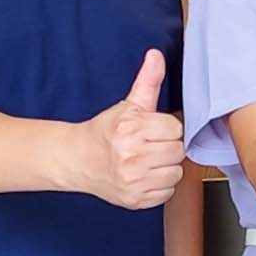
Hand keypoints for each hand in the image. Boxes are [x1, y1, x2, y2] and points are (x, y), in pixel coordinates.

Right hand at [77, 50, 183, 209]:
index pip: (176, 129)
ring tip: (148, 160)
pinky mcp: (135, 200)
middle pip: (178, 151)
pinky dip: (160, 185)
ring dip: (166, 167)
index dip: (166, 129)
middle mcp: (130, 157)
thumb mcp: (127, 105)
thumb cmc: (106, 132)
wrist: (77, 160)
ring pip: (176, 173)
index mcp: (130, 130)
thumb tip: (156, 55)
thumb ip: (147, 81)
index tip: (153, 130)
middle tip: (150, 146)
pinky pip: (167, 193)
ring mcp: (132, 181)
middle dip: (167, 147)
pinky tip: (145, 176)